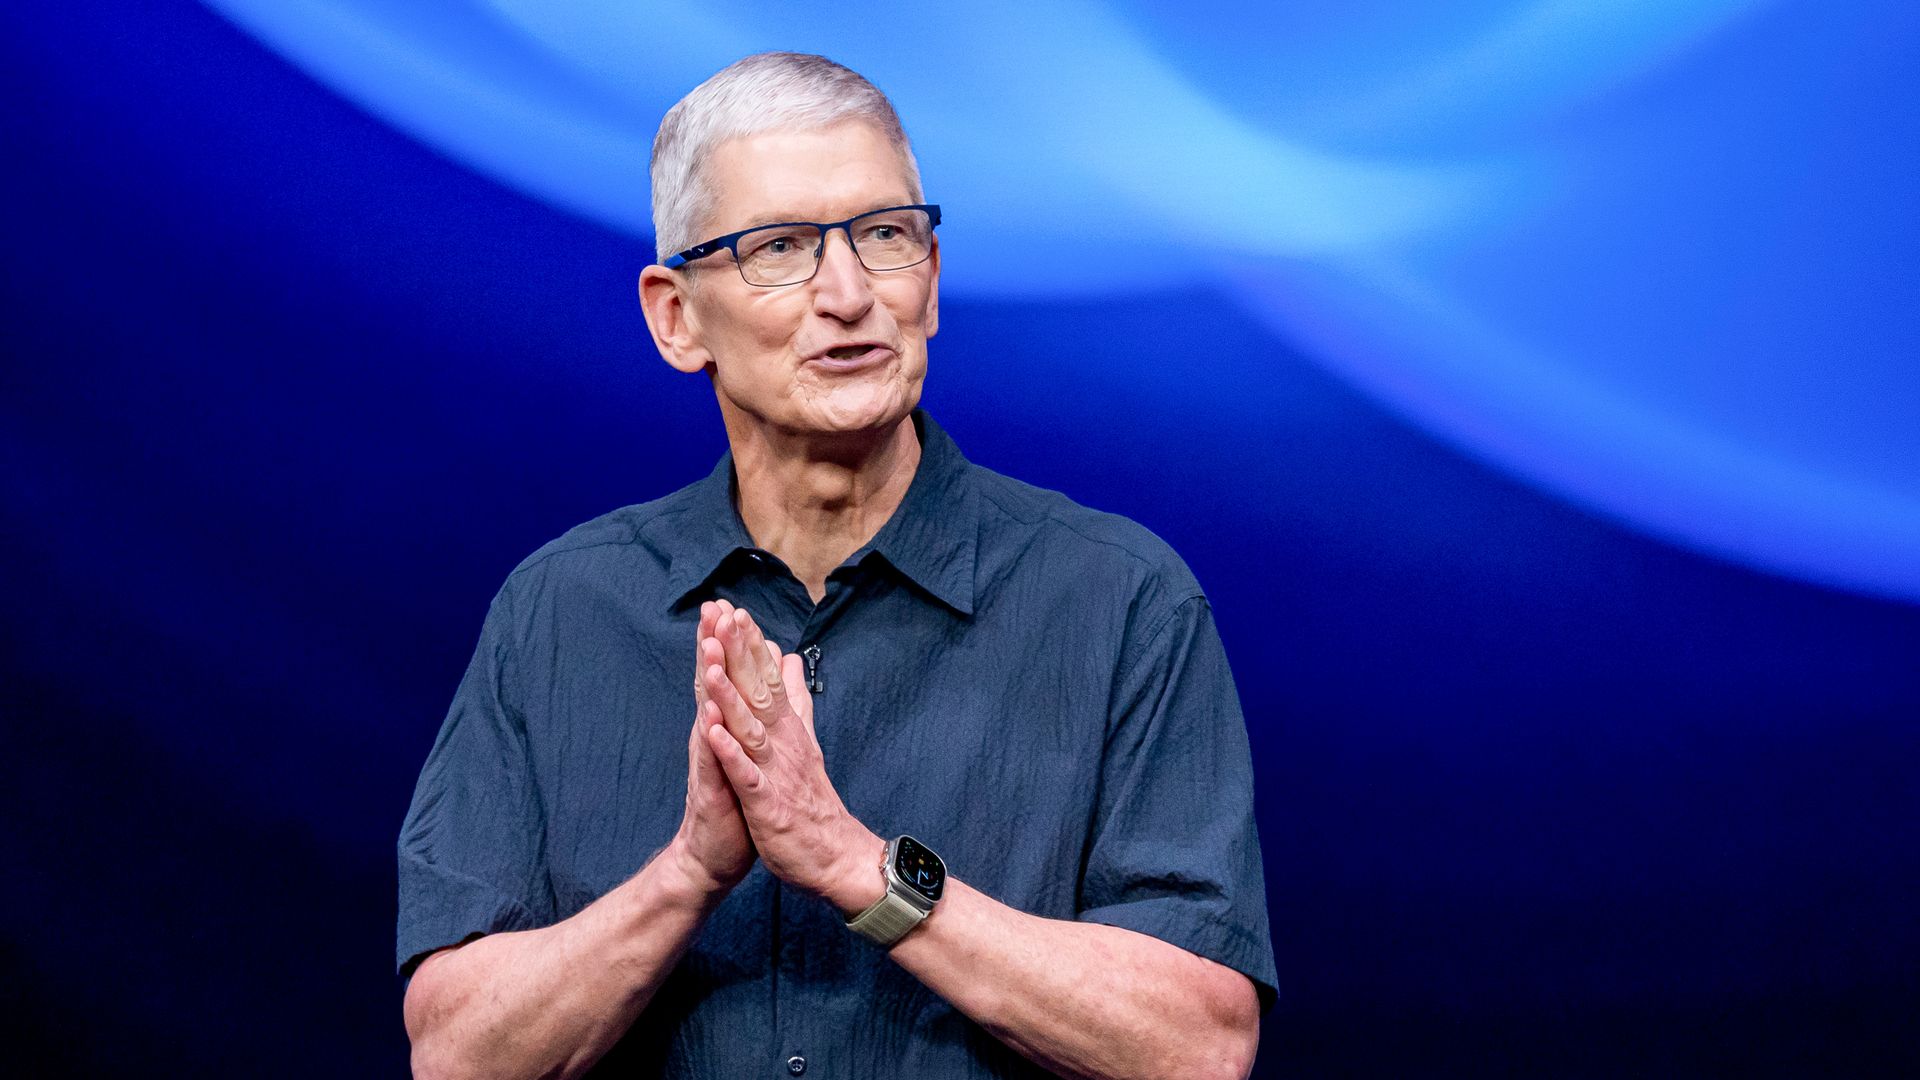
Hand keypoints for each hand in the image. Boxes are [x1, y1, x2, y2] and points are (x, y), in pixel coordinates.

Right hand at [665, 601, 756, 901]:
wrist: (713, 855)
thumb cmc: (734, 801)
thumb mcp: (747, 753)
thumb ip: (750, 716)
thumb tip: (762, 683)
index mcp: (727, 726)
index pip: (728, 676)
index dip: (730, 641)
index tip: (731, 602)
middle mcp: (712, 737)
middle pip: (712, 684)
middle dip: (713, 645)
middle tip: (712, 606)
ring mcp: (709, 763)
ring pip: (707, 715)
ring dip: (708, 682)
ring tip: (708, 648)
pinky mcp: (712, 791)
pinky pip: (712, 763)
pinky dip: (711, 740)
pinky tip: (707, 719)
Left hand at [699, 601, 884, 916]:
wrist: (837, 857)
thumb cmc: (814, 804)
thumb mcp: (804, 744)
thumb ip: (796, 701)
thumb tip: (789, 661)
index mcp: (788, 731)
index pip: (768, 680)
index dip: (750, 646)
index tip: (734, 609)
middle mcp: (783, 744)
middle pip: (760, 691)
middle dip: (741, 654)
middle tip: (726, 614)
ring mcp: (776, 772)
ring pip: (751, 727)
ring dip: (731, 694)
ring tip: (712, 661)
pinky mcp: (769, 804)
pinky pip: (746, 774)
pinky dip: (730, 752)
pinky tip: (712, 730)